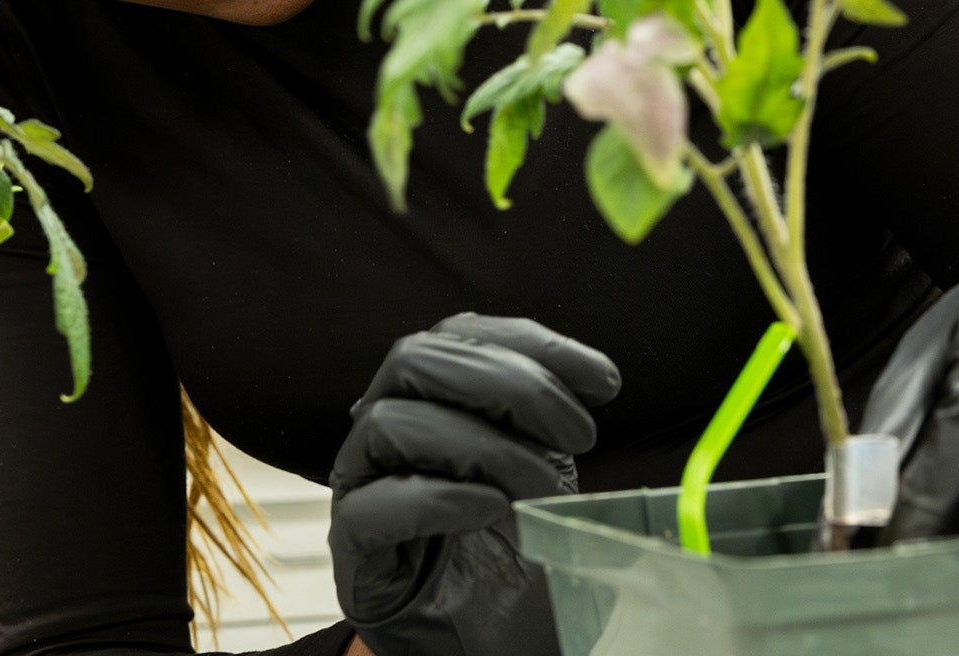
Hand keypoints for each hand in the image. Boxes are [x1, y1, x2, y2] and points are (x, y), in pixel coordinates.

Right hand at [328, 313, 621, 655]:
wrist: (481, 642)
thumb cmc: (507, 553)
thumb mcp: (542, 476)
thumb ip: (549, 426)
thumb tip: (599, 382)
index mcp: (430, 397)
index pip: (462, 333)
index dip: (535, 344)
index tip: (605, 383)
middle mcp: (385, 425)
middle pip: (415, 358)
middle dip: (510, 384)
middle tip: (578, 436)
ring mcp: (361, 483)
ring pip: (390, 422)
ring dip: (482, 449)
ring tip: (537, 491)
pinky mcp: (353, 547)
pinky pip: (372, 506)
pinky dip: (439, 500)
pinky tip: (490, 511)